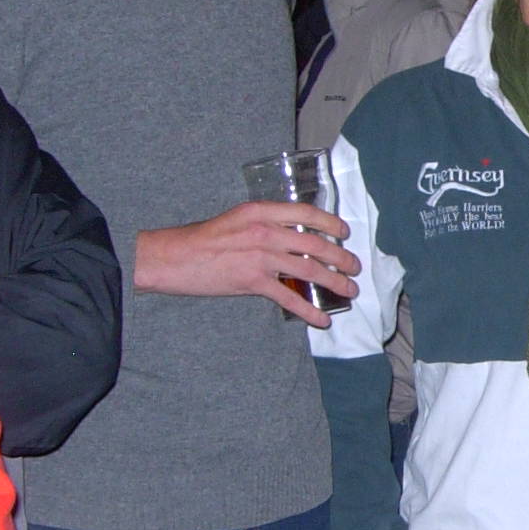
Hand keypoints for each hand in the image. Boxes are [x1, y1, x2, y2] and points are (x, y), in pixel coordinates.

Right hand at [134, 200, 358, 323]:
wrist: (174, 257)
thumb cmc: (202, 238)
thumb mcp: (237, 219)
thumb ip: (264, 223)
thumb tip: (292, 235)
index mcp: (260, 211)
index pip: (305, 213)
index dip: (330, 222)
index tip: (344, 232)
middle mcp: (264, 231)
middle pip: (314, 244)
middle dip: (340, 257)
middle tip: (354, 267)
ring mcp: (260, 257)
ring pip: (308, 270)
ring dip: (334, 282)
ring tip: (349, 290)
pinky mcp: (252, 282)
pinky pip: (289, 299)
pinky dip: (309, 310)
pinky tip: (322, 318)